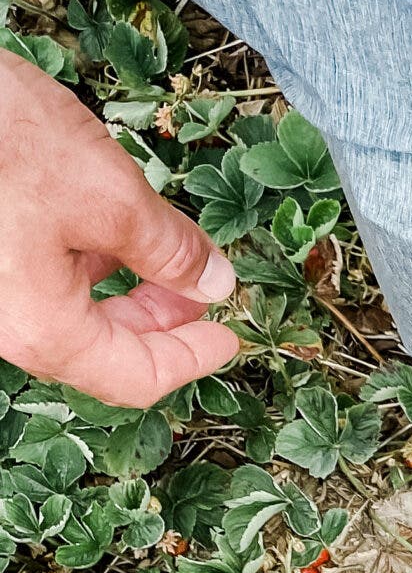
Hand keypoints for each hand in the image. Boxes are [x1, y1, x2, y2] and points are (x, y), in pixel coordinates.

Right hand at [0, 51, 240, 404]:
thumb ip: (168, 248)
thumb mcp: (107, 194)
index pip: (135, 378)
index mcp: (43, 328)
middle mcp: (8, 321)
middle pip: (102, 349)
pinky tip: (106, 226)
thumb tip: (211, 279)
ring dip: (124, 287)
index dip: (192, 359)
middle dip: (161, 320)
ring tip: (163, 247)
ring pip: (71, 312)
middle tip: (202, 286)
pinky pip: (39, 278)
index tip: (229, 334)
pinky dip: (85, 261)